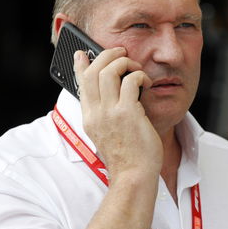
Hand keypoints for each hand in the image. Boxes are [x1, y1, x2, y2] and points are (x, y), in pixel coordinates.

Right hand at [74, 47, 161, 183]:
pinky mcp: (128, 113)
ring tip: (136, 68)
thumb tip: (113, 93)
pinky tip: (148, 83)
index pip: (80, 84)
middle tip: (121, 52)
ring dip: (125, 62)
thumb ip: (105, 114)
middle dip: (107, 55)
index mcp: (89, 117)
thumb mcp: (106, 134)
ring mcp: (110, 113)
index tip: (81, 53)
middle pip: (93, 71)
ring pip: (110, 71)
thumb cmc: (126, 157)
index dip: (80, 65)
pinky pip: (131, 81)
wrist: (134, 176)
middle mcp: (96, 113)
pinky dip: (140, 76)